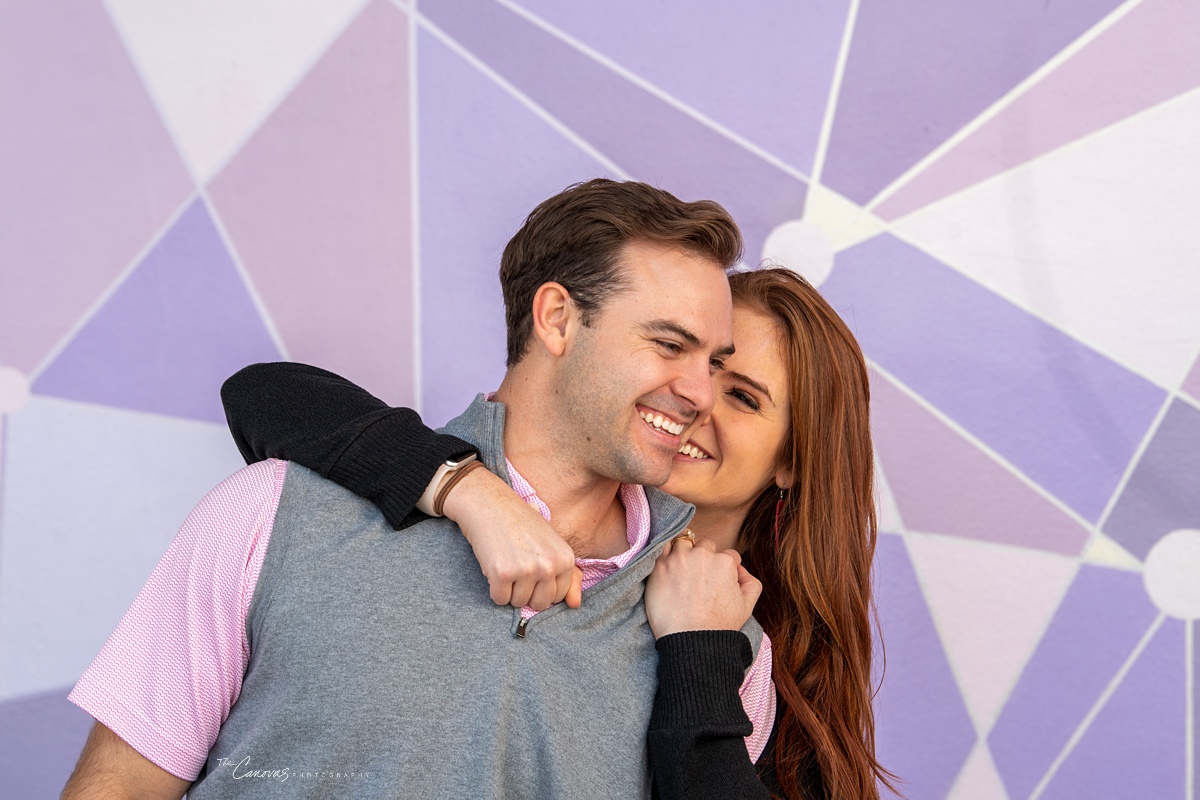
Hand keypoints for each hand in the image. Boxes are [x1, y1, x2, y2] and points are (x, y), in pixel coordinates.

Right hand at [441, 466, 581, 610]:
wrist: (489, 503)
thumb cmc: (521, 524)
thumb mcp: (551, 544)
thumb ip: (568, 575)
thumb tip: (576, 605)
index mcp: (565, 558)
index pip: (557, 596)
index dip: (541, 586)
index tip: (531, 566)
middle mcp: (549, 565)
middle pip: (539, 603)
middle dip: (526, 592)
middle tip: (517, 567)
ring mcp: (526, 570)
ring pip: (518, 602)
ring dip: (508, 589)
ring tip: (506, 562)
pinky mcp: (502, 574)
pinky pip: (499, 599)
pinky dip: (494, 588)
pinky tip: (495, 565)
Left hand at [644, 536, 761, 638]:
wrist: (691, 640)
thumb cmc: (719, 626)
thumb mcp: (747, 606)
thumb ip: (751, 582)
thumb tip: (739, 569)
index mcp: (724, 562)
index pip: (728, 555)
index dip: (724, 568)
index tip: (716, 579)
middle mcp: (702, 554)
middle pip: (705, 545)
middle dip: (705, 557)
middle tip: (699, 576)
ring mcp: (679, 558)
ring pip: (683, 543)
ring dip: (684, 552)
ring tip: (681, 570)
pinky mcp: (660, 565)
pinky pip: (662, 548)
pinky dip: (666, 553)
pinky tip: (668, 566)